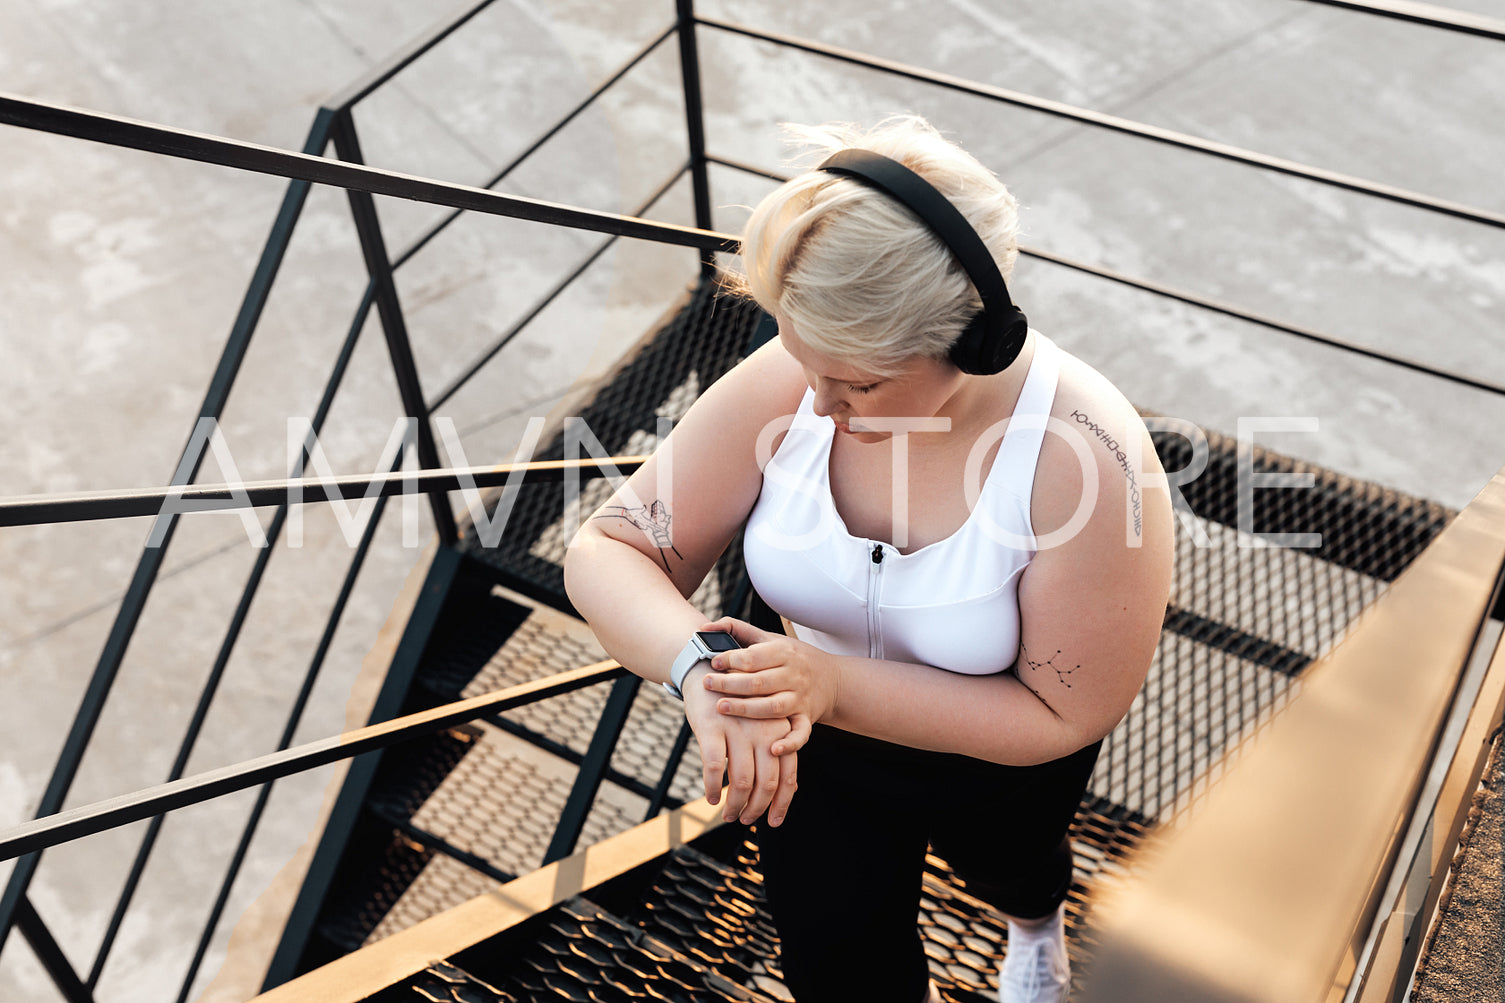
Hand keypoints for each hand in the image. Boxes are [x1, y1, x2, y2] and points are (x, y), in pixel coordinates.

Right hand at [682, 665, 798, 826]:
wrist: (707, 670)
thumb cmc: (737, 703)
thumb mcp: (762, 723)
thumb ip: (775, 753)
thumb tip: (784, 791)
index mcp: (780, 731)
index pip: (788, 776)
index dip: (782, 804)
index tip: (773, 822)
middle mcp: (764, 731)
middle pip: (767, 783)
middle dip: (756, 809)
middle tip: (745, 820)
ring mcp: (739, 729)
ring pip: (742, 781)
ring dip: (735, 805)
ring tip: (728, 814)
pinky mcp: (712, 728)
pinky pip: (715, 769)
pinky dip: (713, 788)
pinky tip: (711, 797)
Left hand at [696, 616, 840, 756]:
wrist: (832, 679)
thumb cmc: (791, 658)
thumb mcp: (769, 638)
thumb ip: (737, 629)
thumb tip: (704, 627)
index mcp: (783, 652)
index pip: (754, 656)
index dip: (731, 659)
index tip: (713, 662)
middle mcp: (793, 675)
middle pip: (759, 682)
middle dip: (731, 683)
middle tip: (707, 684)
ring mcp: (800, 699)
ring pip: (773, 707)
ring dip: (747, 709)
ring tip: (721, 707)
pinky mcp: (806, 718)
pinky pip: (801, 733)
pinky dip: (789, 743)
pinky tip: (773, 749)